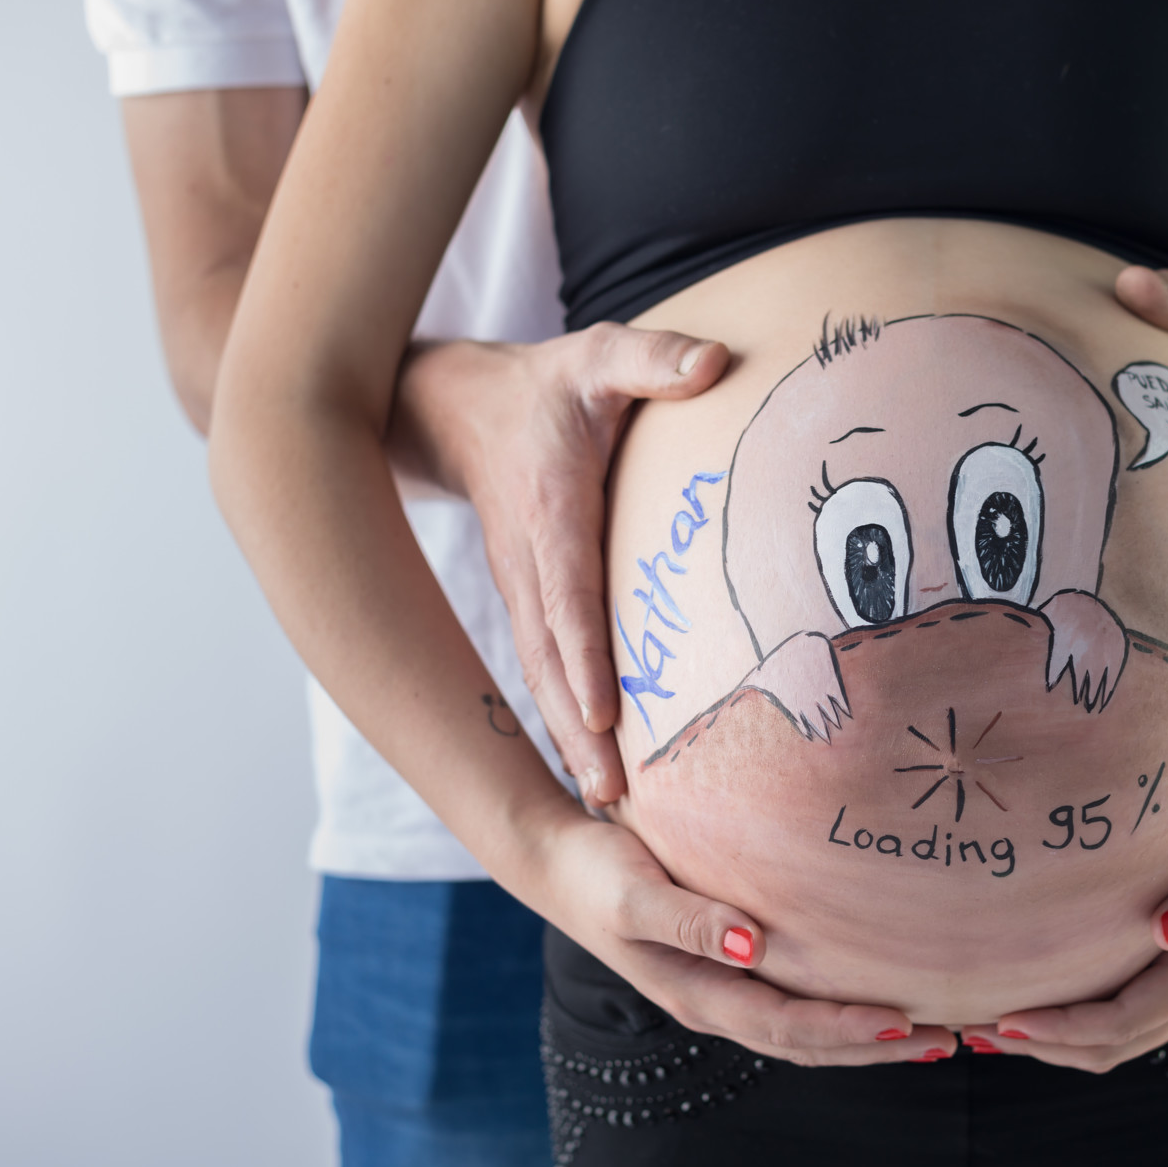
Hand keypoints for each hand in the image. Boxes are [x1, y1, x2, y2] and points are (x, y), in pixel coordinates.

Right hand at [391, 324, 729, 803]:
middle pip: (547, 659)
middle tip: (606, 798)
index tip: (603, 715)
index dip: (582, 655)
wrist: (455, 406)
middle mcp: (528, 562)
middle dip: (574, 730)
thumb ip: (654, 361)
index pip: (567, 592)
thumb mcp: (599, 356)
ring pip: (539, 676)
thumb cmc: (548, 385)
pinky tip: (593, 775)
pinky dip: (561, 723)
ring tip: (603, 810)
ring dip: (566, 741)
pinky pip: (540, 670)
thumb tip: (711, 365)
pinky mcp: (525, 603)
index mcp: (551, 509)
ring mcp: (520, 588)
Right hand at [539, 815, 958, 1065]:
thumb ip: (687, 919)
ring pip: (806, 1029)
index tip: (903, 1024)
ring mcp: (725, 988)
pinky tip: (875, 993)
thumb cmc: (598, 872)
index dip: (845, 1029)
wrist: (561, 864)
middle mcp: (719, 1001)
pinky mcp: (730, 964)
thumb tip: (750, 944)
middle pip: (808, 1042)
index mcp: (699, 994)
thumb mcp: (634, 892)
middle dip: (876, 1046)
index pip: (787, 1026)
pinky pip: (795, 999)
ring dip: (867, 1035)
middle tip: (949, 1039)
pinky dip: (840, 1007)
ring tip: (931, 1030)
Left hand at [982, 805, 1167, 1072]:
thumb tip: (1163, 929)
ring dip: (1057, 1041)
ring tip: (993, 1027)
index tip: (1006, 1021)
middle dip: (1044, 1047)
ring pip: (1118, 1036)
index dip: (1063, 1030)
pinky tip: (1047, 996)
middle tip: (972, 1032)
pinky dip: (1080, 1018)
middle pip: (1112, 1044)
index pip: (1124, 1022)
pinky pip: (1128, 1012)